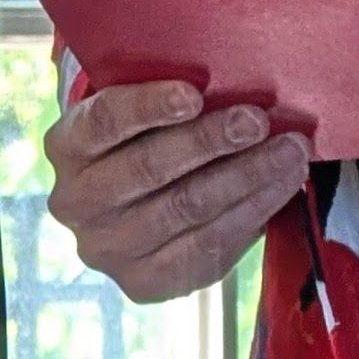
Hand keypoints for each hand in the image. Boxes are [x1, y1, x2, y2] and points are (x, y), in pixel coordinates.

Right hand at [42, 81, 311, 303]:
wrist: (145, 202)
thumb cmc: (156, 135)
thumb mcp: (150, 108)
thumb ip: (177, 95)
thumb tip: (242, 76)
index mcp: (68, 146)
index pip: (104, 121)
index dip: (148, 107)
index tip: (194, 95)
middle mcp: (75, 202)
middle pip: (148, 167)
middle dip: (210, 141)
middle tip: (258, 121)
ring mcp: (105, 248)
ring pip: (184, 208)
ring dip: (246, 176)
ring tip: (290, 151)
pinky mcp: (143, 282)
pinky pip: (206, 246)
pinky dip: (253, 211)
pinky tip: (283, 185)